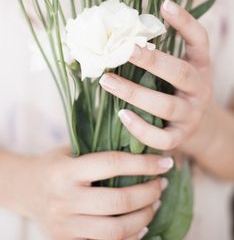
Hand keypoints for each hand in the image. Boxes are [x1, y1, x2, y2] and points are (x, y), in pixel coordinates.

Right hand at [21, 147, 170, 239]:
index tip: (165, 162)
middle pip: (119, 201)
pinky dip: (129, 237)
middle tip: (162, 184)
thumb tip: (141, 145)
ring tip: (155, 204)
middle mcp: (65, 199)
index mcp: (66, 171)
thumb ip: (100, 150)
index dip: (144, 163)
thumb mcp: (71, 150)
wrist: (23, 188)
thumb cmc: (52, 164)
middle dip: (149, 193)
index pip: (113, 164)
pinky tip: (140, 225)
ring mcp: (66, 225)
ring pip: (116, 230)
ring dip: (144, 217)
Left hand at [99, 0, 212, 151]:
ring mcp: (191, 115)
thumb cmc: (179, 90)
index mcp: (200, 66)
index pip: (199, 40)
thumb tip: (124, 29)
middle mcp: (200, 89)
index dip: (185, 22)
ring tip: (106, 81)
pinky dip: (142, 129)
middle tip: (125, 49)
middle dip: (152, 61)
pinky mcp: (180, 137)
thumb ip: (161, 53)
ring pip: (166, 105)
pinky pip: (163, 138)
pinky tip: (122, 115)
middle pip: (180, 73)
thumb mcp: (180, 67)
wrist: (199, 127)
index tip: (165, 4)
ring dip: (134, 93)